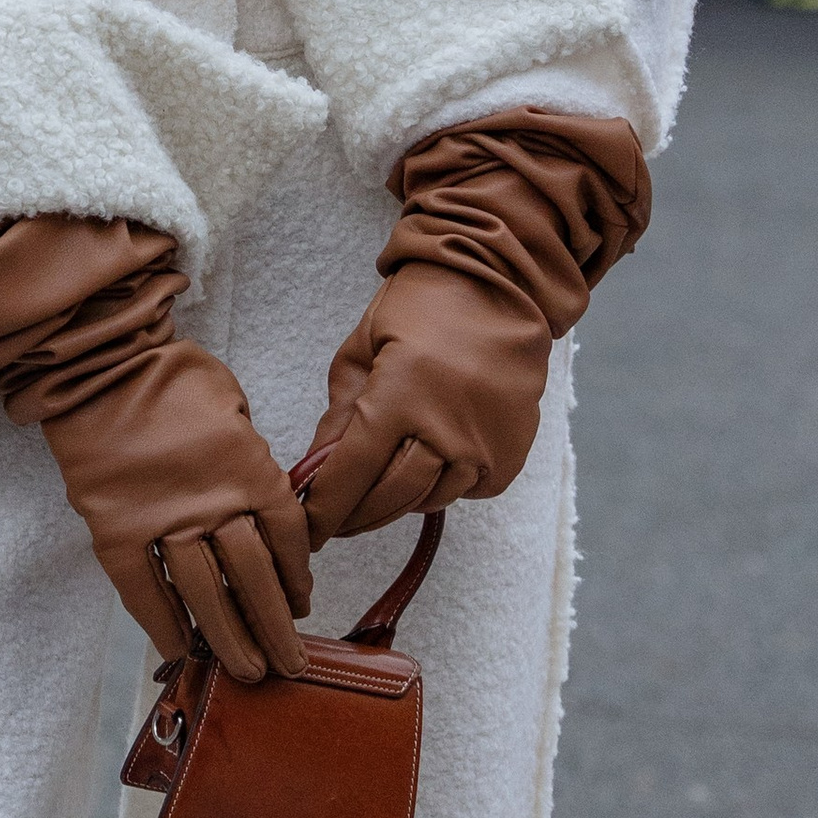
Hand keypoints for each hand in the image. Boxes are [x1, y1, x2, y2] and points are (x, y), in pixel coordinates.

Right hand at [0, 215, 310, 682]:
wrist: (99, 364)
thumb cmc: (171, 375)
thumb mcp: (233, 405)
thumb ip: (250, 458)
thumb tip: (262, 507)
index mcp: (250, 469)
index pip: (287, 539)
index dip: (298, 578)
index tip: (301, 605)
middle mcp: (214, 503)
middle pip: (255, 580)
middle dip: (276, 629)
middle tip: (290, 667)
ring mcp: (163, 522)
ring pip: (206, 596)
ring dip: (228, 639)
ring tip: (246, 673)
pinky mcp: (116, 530)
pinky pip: (144, 590)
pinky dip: (162, 623)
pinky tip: (178, 650)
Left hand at [294, 114, 650, 547]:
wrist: (499, 286)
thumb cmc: (421, 307)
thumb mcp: (364, 349)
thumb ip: (341, 415)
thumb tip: (313, 470)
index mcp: (400, 398)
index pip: (351, 475)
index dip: (325, 510)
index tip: (308, 530)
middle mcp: (445, 431)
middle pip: (389, 499)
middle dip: (354, 516)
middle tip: (334, 520)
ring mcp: (483, 448)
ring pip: (428, 501)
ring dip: (396, 502)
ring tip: (376, 489)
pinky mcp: (509, 455)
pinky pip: (465, 492)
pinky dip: (441, 487)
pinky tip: (426, 465)